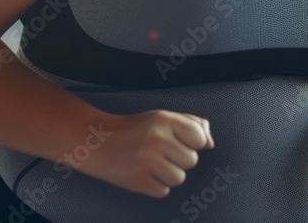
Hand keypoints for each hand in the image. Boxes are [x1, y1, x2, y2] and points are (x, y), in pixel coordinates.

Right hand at [86, 110, 214, 198]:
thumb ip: (192, 123)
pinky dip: (155, 186)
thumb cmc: (135, 129)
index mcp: (164, 119)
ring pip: (179, 178)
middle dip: (179, 159)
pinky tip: (144, 173)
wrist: (98, 142)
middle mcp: (157, 138)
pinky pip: (163, 191)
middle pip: (191, 161)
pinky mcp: (138, 180)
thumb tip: (210, 143)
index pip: (199, 137)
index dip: (192, 142)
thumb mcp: (163, 117)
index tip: (178, 141)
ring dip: (168, 175)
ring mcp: (146, 160)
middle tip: (160, 152)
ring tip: (153, 164)